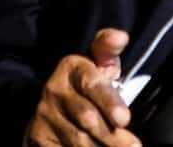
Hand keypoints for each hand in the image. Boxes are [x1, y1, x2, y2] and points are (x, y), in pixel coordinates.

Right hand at [27, 28, 139, 146]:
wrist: (54, 107)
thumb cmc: (87, 83)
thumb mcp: (99, 62)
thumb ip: (108, 48)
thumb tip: (120, 37)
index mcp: (71, 68)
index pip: (91, 84)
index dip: (108, 102)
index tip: (125, 119)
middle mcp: (54, 91)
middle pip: (87, 117)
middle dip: (112, 135)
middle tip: (134, 145)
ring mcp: (44, 117)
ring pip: (77, 139)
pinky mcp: (38, 139)